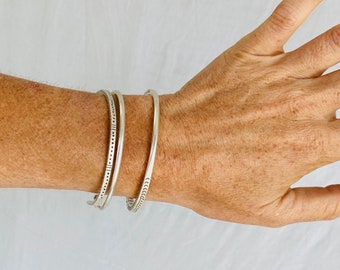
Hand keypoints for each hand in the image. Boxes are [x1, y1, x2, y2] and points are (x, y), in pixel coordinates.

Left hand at [155, 0, 339, 226]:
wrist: (166, 151)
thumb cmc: (209, 180)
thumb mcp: (269, 211)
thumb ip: (319, 205)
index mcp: (310, 145)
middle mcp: (301, 105)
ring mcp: (277, 75)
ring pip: (335, 43)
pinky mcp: (251, 55)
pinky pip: (286, 17)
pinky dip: (304, 2)